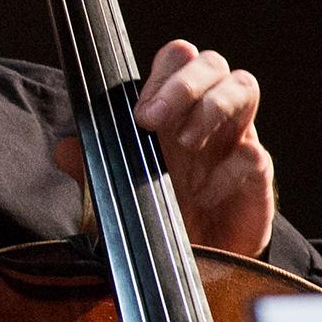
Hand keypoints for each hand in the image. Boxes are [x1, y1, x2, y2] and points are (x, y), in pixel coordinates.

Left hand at [51, 40, 275, 256]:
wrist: (190, 260)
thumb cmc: (154, 209)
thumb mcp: (114, 189)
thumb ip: (89, 167)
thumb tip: (65, 149)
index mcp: (172, 108)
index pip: (175, 61)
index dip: (161, 77)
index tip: (140, 116)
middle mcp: (205, 114)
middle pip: (210, 63)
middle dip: (183, 84)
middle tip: (153, 120)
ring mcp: (234, 139)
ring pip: (242, 87)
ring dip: (214, 105)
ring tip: (189, 141)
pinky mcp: (255, 176)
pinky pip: (257, 153)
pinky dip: (240, 159)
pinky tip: (220, 178)